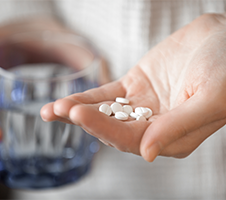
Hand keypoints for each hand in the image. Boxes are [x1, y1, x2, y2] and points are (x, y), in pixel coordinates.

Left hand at [41, 13, 225, 161]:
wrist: (223, 38)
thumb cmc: (225, 68)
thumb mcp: (210, 98)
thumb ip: (178, 127)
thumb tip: (146, 153)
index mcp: (172, 136)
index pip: (133, 139)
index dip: (105, 129)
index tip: (79, 115)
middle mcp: (154, 125)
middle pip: (113, 128)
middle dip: (85, 121)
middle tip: (60, 110)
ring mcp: (142, 106)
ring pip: (106, 113)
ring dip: (79, 112)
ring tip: (52, 110)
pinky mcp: (134, 87)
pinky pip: (107, 95)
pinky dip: (88, 98)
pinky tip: (67, 101)